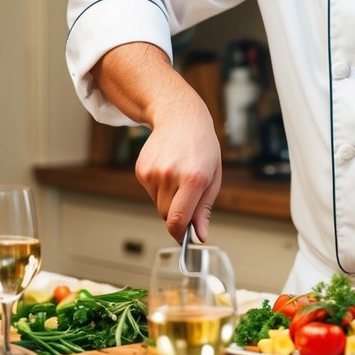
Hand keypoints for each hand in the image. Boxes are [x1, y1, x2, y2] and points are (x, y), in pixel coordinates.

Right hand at [134, 93, 221, 241]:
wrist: (180, 117)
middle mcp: (171, 175)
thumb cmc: (202, 145)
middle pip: (167, 215)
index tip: (184, 238)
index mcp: (194, 178)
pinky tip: (168, 168)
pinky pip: (149, 192)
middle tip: (188, 194)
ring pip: (158, 204)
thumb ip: (204, 209)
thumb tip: (200, 235)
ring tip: (179, 175)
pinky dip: (159, 188)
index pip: (179, 220)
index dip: (180, 234)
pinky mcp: (141, 170)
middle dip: (177, 213)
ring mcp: (153, 172)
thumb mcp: (213, 176)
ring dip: (168, 199)